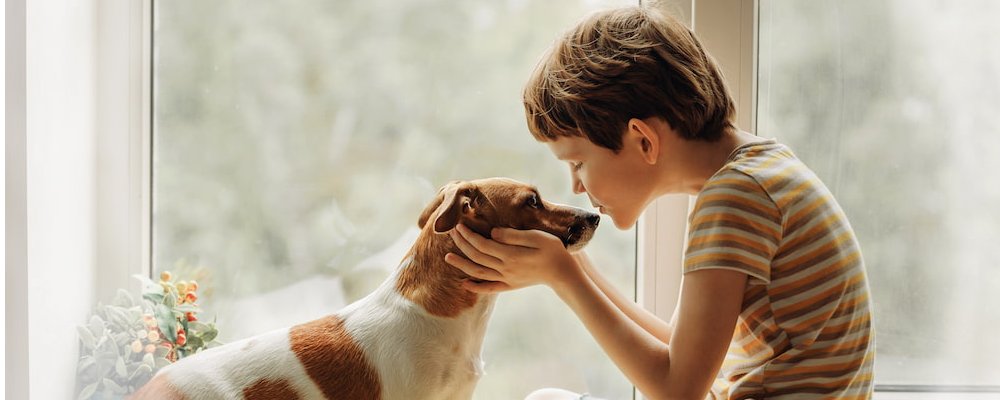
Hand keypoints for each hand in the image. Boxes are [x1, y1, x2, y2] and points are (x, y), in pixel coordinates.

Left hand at [444, 224, 579, 292]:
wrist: (563, 273)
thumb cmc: (553, 250)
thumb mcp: (537, 237)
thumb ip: (514, 236)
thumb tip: (493, 232)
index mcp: (510, 255)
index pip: (482, 244)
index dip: (468, 234)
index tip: (459, 225)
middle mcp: (505, 269)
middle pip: (477, 256)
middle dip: (462, 244)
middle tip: (451, 232)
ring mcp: (506, 279)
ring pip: (478, 272)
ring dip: (462, 264)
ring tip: (447, 258)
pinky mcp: (510, 285)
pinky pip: (489, 288)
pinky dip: (475, 286)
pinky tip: (464, 283)